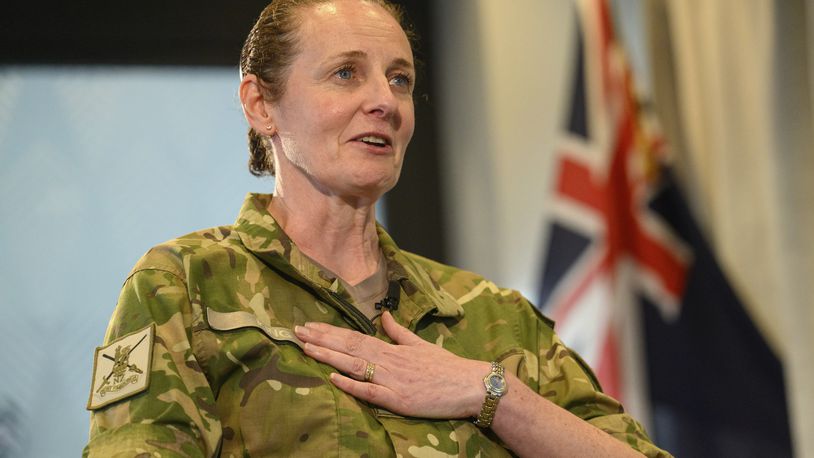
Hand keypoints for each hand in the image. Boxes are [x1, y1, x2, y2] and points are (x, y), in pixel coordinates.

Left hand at [294, 311, 489, 418]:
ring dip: (329, 356)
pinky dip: (351, 385)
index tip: (310, 325)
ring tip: (306, 347)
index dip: (331, 331)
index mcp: (393, 349)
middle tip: (296, 330)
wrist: (470, 385)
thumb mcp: (421, 344)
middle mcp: (389, 361)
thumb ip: (399, 332)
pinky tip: (332, 378)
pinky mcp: (399, 400)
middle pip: (349, 347)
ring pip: (355, 365)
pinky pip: (370, 392)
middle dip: (322, 339)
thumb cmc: (447, 367)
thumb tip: (385, 316)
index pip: (355, 337)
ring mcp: (392, 380)